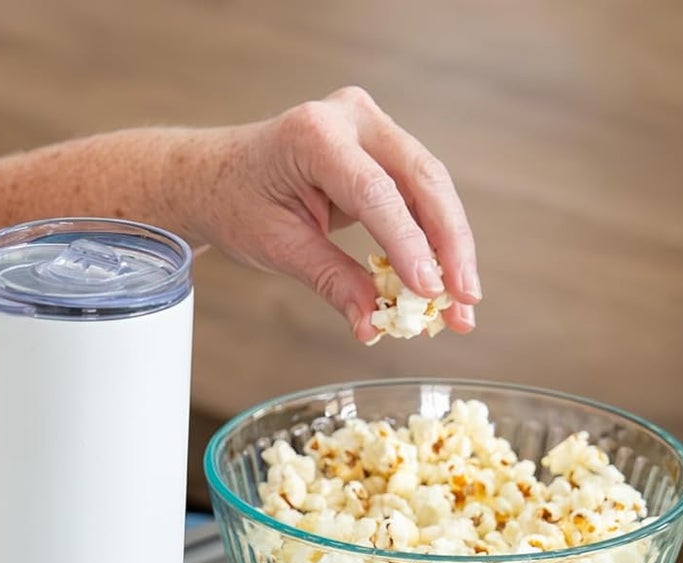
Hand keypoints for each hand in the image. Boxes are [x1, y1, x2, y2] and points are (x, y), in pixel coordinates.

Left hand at [175, 86, 479, 340]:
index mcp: (315, 134)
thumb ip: (330, 281)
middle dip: (449, 245)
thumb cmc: (237, 204)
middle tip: (465, 301)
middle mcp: (351, 117)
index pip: (375, 192)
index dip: (409, 244)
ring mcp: (370, 125)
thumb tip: (372, 325)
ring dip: (452, 247)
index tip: (430, 291)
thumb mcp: (277, 248)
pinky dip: (434, 237)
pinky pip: (419, 192)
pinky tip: (446, 280)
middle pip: (421, 179)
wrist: (217, 175)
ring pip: (431, 185)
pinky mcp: (382, 145)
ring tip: (464, 303)